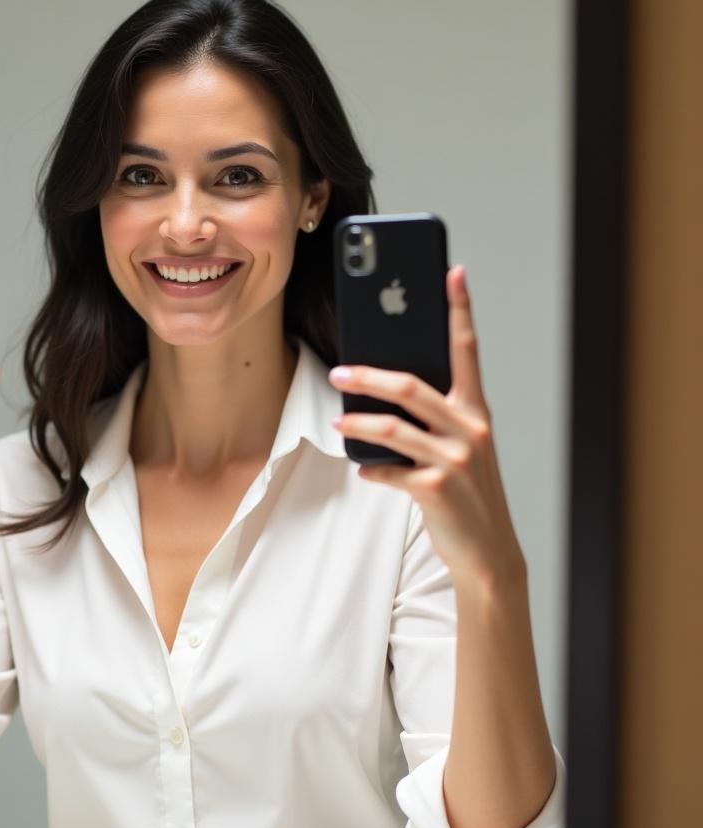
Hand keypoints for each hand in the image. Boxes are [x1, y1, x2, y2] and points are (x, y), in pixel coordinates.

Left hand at [328, 264, 524, 582]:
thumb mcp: (460, 448)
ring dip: (358, 421)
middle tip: (340, 371)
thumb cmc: (467, 493)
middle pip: (411, 386)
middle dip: (369, 375)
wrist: (489, 555)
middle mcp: (470, 429)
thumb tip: (380, 391)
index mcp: (476, 411)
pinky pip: (390, 470)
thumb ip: (432, 418)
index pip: (467, 350)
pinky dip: (372, 469)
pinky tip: (364, 469)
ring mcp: (456, 459)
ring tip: (338, 419)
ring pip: (394, 426)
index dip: (460, 309)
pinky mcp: (437, 488)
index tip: (452, 272)